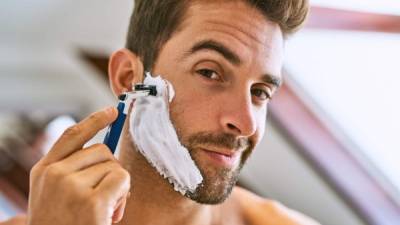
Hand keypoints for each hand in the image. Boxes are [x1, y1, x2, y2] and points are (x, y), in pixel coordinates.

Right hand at [27, 107, 130, 224]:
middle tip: (103, 198)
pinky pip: (122, 179)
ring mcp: (70, 186)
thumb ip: (74, 171)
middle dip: (110, 171)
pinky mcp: (90, 202)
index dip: (94, 121)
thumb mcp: (58, 195)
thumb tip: (107, 151)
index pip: (71, 136)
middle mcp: (54, 174)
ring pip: (114, 166)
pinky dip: (123, 196)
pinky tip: (109, 214)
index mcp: (44, 171)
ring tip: (102, 211)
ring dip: (117, 188)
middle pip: (102, 151)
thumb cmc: (65, 224)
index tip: (112, 110)